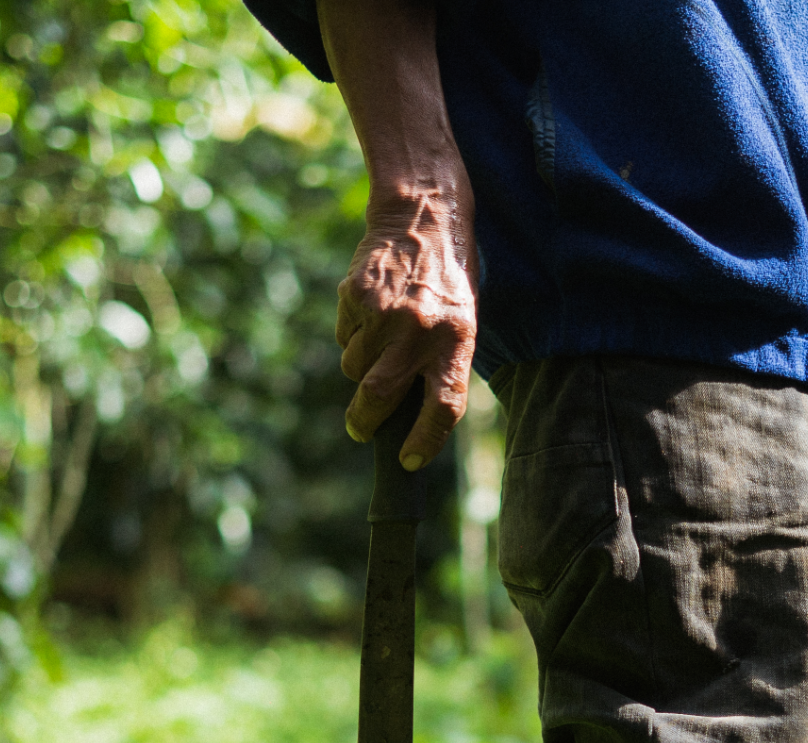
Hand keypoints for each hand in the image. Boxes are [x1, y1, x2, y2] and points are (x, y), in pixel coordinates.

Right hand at [335, 182, 477, 469]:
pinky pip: (344, 337)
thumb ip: (442, 363)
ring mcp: (382, 314)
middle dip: (365, 423)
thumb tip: (413, 415)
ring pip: (354, 369)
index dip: (425, 440)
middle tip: (361, 431)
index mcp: (456, 340)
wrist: (424, 215)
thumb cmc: (450, 277)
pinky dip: (352, 335)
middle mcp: (418, 330)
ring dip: (360, 368)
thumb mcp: (463, 320)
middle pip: (380, 396)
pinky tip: (370, 310)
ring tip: (379, 340)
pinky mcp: (354, 297)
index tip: (409, 461)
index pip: (443, 406)